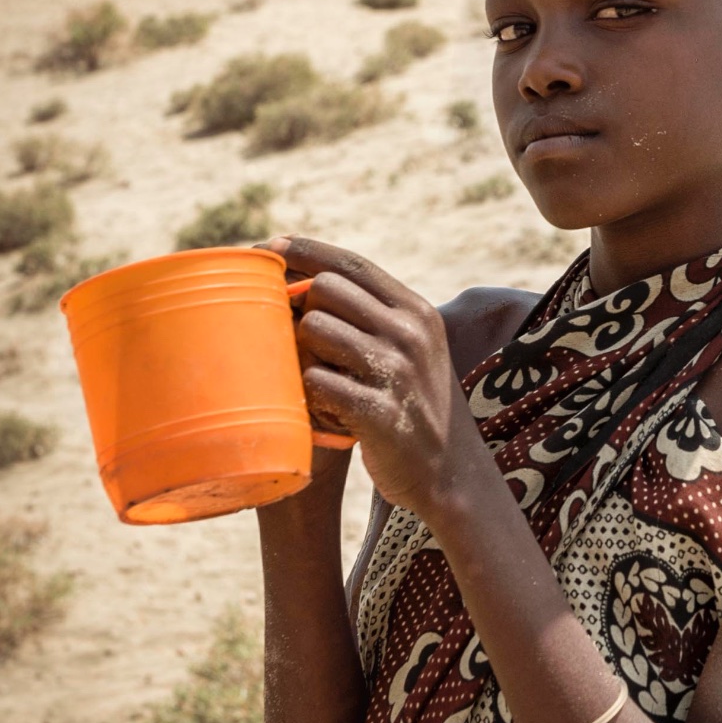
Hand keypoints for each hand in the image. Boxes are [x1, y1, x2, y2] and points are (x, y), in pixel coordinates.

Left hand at [269, 235, 490, 524]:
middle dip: (301, 311)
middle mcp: (410, 333)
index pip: (352, 264)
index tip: (270, 249)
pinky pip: (315, 381)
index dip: (306, 251)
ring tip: (316, 379)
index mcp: (416, 311)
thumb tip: (307, 282)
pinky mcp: (379, 413)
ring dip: (302, 354)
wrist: (451, 473)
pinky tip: (322, 409)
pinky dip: (308, 394)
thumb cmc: (416, 405)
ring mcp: (396, 372)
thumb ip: (374, 315)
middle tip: (300, 342)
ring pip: (314, 331)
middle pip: (324, 290)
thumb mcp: (412, 348)